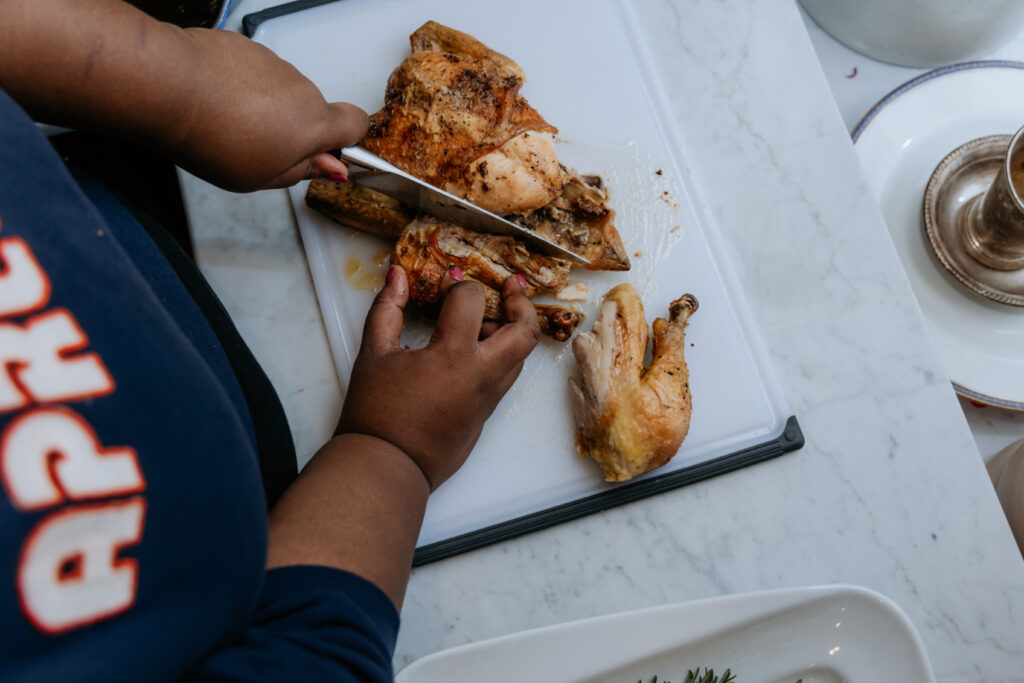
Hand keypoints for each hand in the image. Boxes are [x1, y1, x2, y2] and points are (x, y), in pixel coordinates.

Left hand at [168, 28, 367, 190]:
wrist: (170, 85)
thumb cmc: (214, 136)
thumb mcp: (262, 177)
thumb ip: (302, 171)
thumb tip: (329, 168)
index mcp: (314, 124)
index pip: (356, 124)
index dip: (345, 139)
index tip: (323, 152)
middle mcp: (302, 88)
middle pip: (311, 109)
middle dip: (292, 128)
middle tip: (258, 148)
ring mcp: (274, 63)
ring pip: (281, 91)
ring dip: (264, 107)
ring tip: (229, 124)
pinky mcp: (247, 47)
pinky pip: (254, 72)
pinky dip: (241, 86)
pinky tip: (215, 100)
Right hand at [338, 266, 541, 488]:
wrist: (385, 467)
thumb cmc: (375, 414)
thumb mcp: (373, 353)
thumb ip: (388, 309)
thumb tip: (398, 278)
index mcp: (454, 356)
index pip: (472, 300)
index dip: (458, 283)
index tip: (445, 282)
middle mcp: (481, 376)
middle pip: (526, 331)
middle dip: (521, 303)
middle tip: (509, 287)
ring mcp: (488, 398)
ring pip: (520, 357)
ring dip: (511, 331)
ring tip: (482, 321)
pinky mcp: (485, 416)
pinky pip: (504, 377)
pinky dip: (498, 355)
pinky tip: (470, 351)